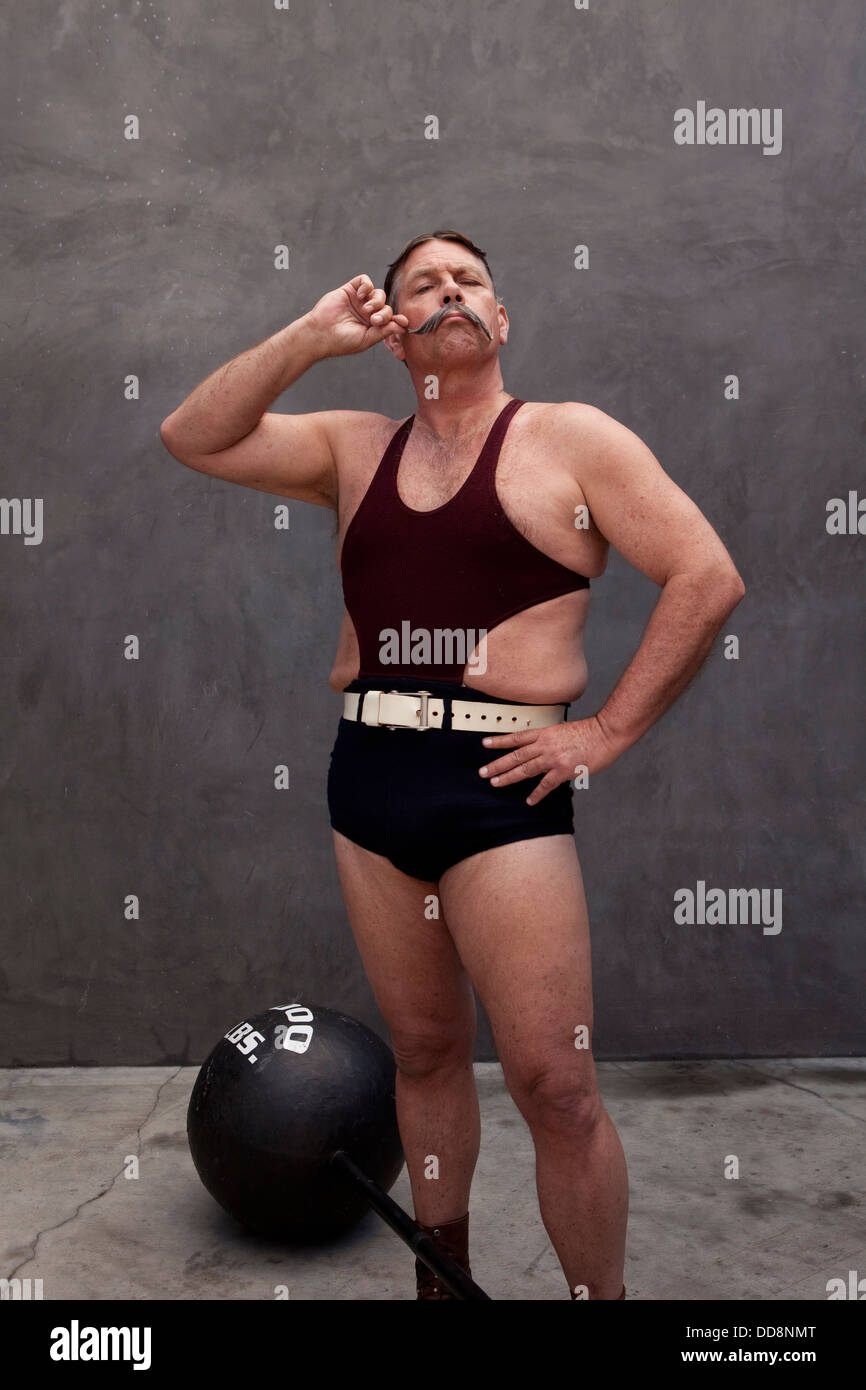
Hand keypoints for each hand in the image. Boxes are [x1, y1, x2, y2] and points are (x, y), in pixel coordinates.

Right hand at [303, 274, 408, 357]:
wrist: (321, 333)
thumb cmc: (341, 341)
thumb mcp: (367, 339)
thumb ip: (385, 331)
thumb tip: (403, 326)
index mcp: (373, 326)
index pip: (391, 319)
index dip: (398, 319)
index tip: (404, 321)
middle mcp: (368, 313)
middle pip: (386, 306)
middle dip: (384, 313)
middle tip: (374, 320)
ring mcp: (359, 301)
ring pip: (378, 293)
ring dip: (376, 301)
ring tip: (366, 309)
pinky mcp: (350, 290)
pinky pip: (365, 281)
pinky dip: (367, 286)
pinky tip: (361, 295)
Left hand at [478, 715, 622, 804]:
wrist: (606, 733)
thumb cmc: (590, 731)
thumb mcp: (563, 730)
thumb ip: (550, 739)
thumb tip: (542, 749)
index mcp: (545, 733)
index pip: (517, 737)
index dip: (499, 741)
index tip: (485, 744)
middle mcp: (545, 744)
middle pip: (515, 755)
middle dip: (497, 764)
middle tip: (483, 772)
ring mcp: (553, 758)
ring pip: (524, 769)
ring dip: (508, 777)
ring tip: (495, 783)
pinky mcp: (563, 770)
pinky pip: (545, 785)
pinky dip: (536, 794)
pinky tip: (529, 801)